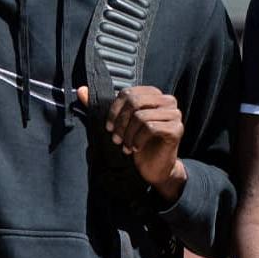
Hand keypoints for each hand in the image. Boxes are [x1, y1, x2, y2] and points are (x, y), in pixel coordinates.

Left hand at [78, 85, 187, 200]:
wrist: (154, 167)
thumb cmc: (138, 143)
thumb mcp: (118, 124)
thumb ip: (101, 106)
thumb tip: (81, 90)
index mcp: (153, 94)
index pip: (128, 92)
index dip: (114, 110)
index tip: (108, 127)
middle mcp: (167, 100)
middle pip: (134, 102)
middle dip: (120, 123)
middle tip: (116, 139)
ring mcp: (174, 114)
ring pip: (141, 116)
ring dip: (128, 134)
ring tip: (126, 146)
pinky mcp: (177, 129)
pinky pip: (151, 128)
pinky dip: (138, 140)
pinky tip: (136, 148)